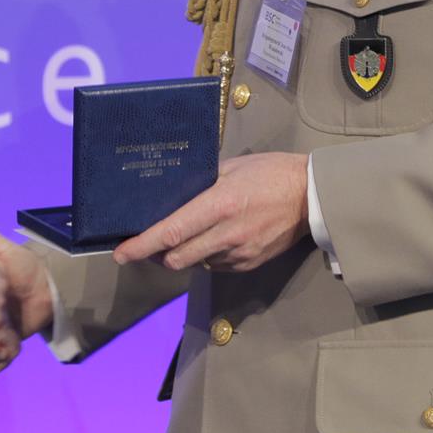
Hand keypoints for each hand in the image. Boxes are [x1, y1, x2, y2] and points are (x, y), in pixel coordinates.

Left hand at [112, 152, 308, 271]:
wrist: (312, 196)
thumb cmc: (270, 173)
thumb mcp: (231, 167)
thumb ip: (201, 183)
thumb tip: (173, 196)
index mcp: (219, 205)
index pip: (171, 232)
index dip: (142, 245)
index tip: (121, 253)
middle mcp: (227, 234)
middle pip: (176, 258)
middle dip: (157, 255)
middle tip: (148, 244)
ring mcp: (240, 253)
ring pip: (196, 263)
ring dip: (183, 255)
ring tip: (186, 237)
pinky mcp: (250, 264)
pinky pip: (216, 266)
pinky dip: (207, 257)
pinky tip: (214, 239)